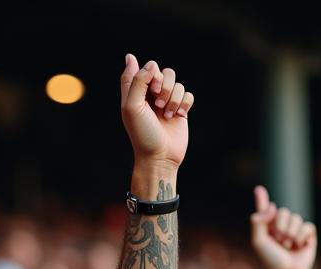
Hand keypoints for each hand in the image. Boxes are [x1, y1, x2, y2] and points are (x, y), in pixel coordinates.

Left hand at [120, 55, 192, 169]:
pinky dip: (184, 103)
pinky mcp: (181, 111)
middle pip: (165, 72)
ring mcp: (167, 103)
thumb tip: (137, 59)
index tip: (150, 90)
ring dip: (173, 97)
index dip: (151, 74)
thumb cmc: (142, 134)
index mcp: (137, 93)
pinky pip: (188, 94)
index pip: (147, 68)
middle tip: (158, 104)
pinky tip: (178, 116)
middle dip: (164, 85)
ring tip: (167, 114)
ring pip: (177, 83)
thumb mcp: (132, 107)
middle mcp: (152, 96)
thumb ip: (135, 81)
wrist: (159, 157)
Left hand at [250, 185, 316, 268]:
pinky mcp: (308, 235)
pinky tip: (299, 246)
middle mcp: (282, 226)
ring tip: (288, 246)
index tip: (258, 189)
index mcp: (268, 228)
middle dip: (281, 227)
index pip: (265, 210)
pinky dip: (302, 236)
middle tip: (279, 242)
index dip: (262, 199)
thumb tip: (272, 206)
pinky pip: (307, 226)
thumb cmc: (271, 259)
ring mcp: (296, 229)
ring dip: (291, 234)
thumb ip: (258, 222)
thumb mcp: (259, 241)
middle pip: (284, 212)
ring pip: (296, 218)